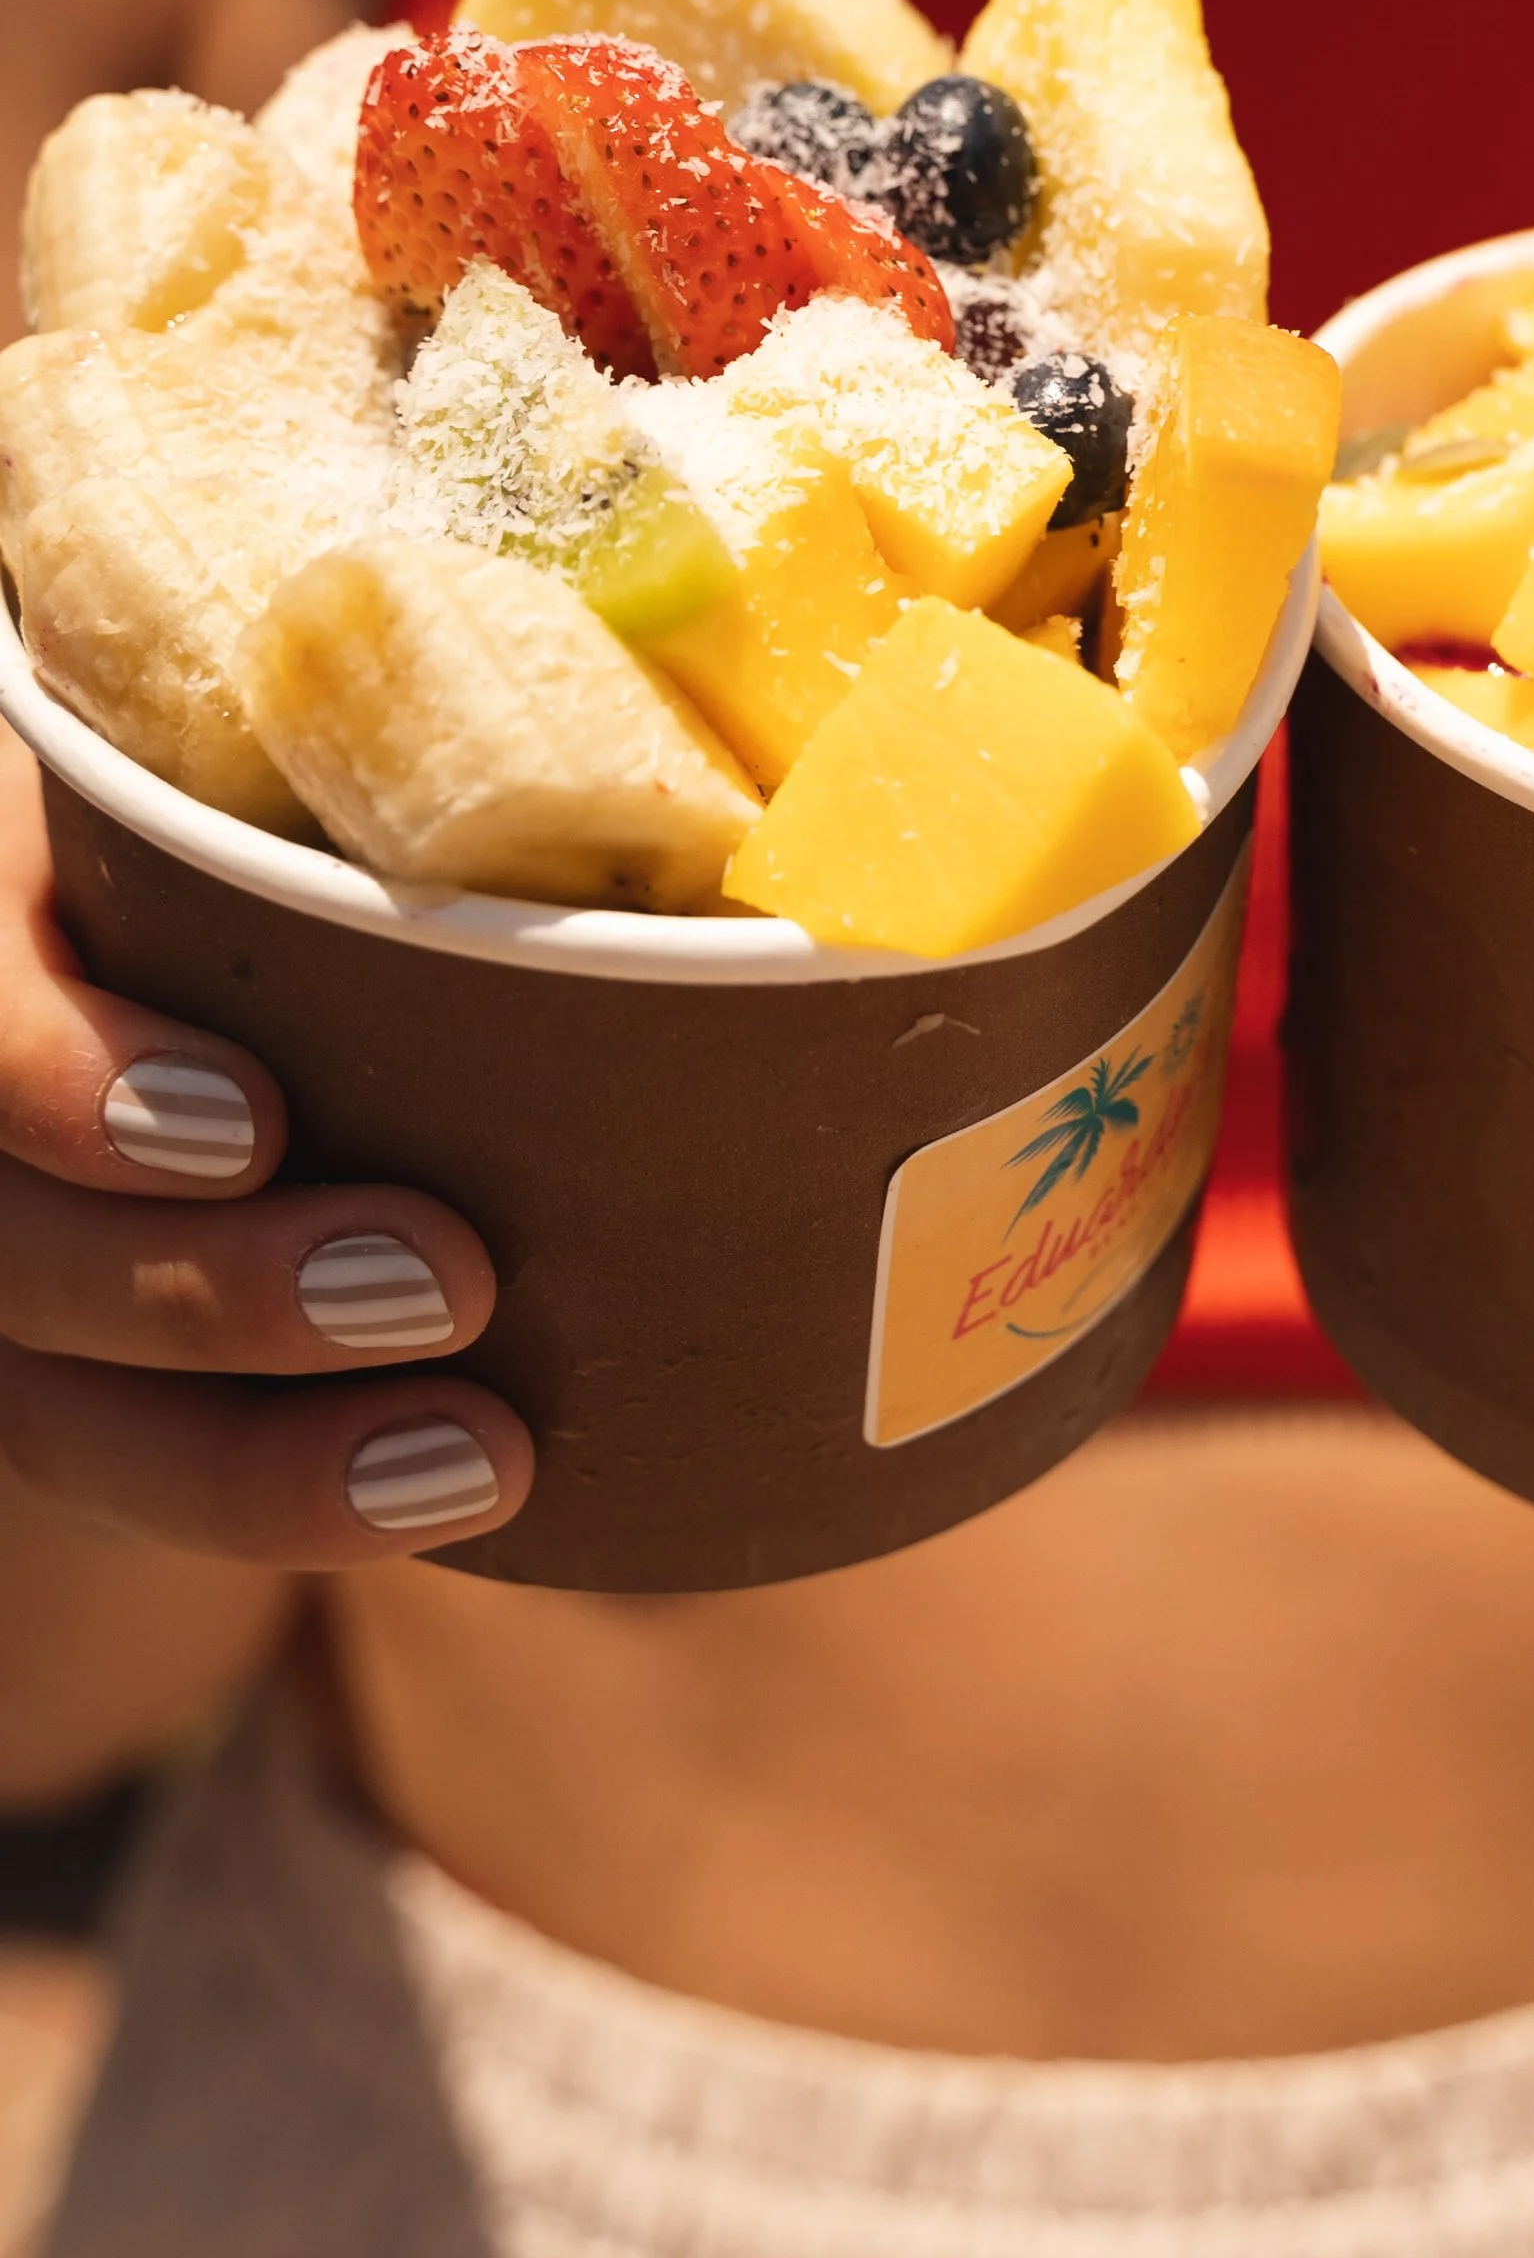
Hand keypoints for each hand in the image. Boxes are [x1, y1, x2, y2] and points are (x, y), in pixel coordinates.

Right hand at [0, 739, 529, 1563]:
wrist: (285, 954)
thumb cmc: (340, 812)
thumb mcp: (333, 780)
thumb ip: (410, 763)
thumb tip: (736, 806)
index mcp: (20, 903)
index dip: (66, 1077)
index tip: (255, 1123)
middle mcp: (3, 1076)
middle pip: (15, 1234)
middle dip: (218, 1288)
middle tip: (452, 1279)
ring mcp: (24, 1243)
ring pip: (60, 1399)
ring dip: (263, 1452)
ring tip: (482, 1454)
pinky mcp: (80, 1376)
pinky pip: (144, 1470)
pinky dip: (287, 1493)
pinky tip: (446, 1493)